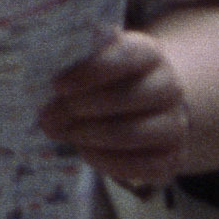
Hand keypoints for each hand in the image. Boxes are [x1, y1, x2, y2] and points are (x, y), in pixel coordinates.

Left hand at [35, 26, 213, 185]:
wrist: (141, 108)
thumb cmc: (104, 82)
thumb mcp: (90, 64)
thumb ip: (72, 65)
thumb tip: (43, 78)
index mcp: (148, 53)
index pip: (127, 55)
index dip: (92, 70)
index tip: (57, 85)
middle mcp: (169, 86)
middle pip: (128, 97)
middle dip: (81, 108)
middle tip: (48, 116)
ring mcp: (175, 123)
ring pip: (133, 133)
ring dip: (89, 135)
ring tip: (62, 133)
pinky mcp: (173, 156)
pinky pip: (143, 165)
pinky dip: (107, 161)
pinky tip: (84, 152)